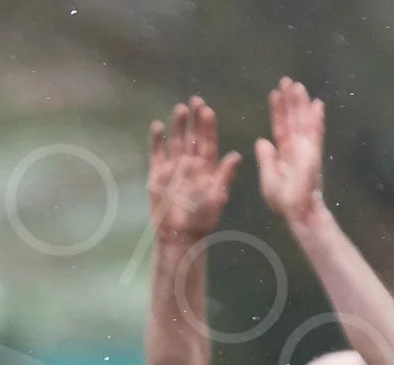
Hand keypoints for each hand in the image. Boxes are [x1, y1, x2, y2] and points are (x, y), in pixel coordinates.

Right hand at [147, 97, 238, 244]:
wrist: (179, 235)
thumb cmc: (202, 219)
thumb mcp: (217, 197)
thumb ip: (225, 175)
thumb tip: (237, 155)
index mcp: (207, 167)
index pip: (208, 141)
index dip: (208, 126)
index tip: (207, 110)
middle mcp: (190, 163)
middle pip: (192, 136)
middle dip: (194, 118)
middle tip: (195, 100)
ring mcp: (173, 167)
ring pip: (176, 140)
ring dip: (177, 125)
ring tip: (180, 109)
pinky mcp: (157, 174)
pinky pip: (156, 153)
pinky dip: (156, 140)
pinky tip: (157, 126)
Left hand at [255, 76, 325, 227]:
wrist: (296, 212)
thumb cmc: (282, 200)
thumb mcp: (268, 178)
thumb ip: (265, 159)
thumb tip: (261, 141)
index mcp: (283, 153)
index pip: (280, 126)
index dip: (277, 110)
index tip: (274, 94)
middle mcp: (296, 148)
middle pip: (293, 119)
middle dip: (290, 100)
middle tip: (287, 80)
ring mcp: (306, 149)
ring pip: (304, 121)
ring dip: (301, 104)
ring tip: (298, 85)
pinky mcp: (314, 154)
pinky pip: (315, 133)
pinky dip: (316, 119)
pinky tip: (317, 104)